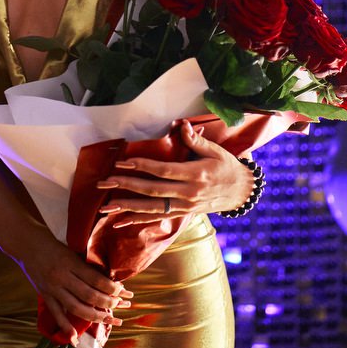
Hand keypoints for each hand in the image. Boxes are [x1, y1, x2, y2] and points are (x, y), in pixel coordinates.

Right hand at [8, 221, 132, 338]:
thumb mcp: (73, 251)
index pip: (96, 279)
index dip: (111, 287)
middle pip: (89, 295)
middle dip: (107, 302)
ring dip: (94, 315)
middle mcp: (62, 277)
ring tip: (108, 320)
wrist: (29, 245)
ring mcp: (53, 288)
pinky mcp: (45, 295)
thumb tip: (107, 280)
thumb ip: (86, 266)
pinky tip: (75, 338)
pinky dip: (66, 327)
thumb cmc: (55, 245)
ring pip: (75, 307)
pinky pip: (56, 314)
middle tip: (121, 305)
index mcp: (71, 263)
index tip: (123, 291)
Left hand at [96, 120, 255, 227]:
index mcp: (195, 175)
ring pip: (152, 209)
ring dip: (127, 208)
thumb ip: (196, 140)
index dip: (142, 166)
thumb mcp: (216, 151)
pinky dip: (137, 221)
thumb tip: (181, 125)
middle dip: (127, 186)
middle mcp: (188, 194)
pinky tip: (119, 222)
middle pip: (153, 191)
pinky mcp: (181, 214)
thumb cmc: (227, 167)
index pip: (163, 171)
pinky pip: (156, 218)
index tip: (122, 162)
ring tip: (106, 207)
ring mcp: (184, 207)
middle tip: (106, 182)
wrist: (240, 192)